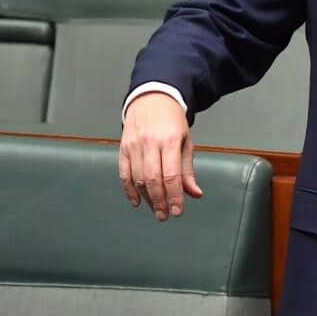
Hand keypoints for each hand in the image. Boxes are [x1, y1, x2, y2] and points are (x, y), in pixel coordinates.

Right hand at [118, 92, 201, 219]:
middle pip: (153, 179)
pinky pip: (124, 174)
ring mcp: (133, 145)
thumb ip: (187, 170)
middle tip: (165, 215)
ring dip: (147, 198)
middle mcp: (149, 143)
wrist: (151, 100)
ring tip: (156, 209)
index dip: (174, 196)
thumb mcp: (186, 142)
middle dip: (160, 201)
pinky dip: (129, 190)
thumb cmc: (171, 121)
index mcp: (169, 140)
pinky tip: (137, 201)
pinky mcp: (122, 148)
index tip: (178, 211)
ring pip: (138, 179)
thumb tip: (194, 193)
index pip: (171, 175)